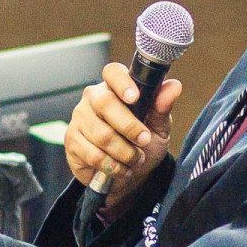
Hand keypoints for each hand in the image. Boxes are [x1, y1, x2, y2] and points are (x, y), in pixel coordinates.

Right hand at [66, 63, 183, 211]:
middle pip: (105, 103)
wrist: (128, 174)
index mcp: (115, 88)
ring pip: (102, 134)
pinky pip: (93, 154)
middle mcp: (93, 98)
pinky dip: (113, 166)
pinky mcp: (71, 141)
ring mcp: (79, 119)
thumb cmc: (142, 144)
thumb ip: (162, 108)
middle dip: (129, 126)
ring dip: (125, 152)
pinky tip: (121, 168)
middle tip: (144, 140)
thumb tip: (174, 86)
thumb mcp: (158, 128)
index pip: (113, 72)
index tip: (134, 97)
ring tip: (135, 159)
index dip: (122, 82)